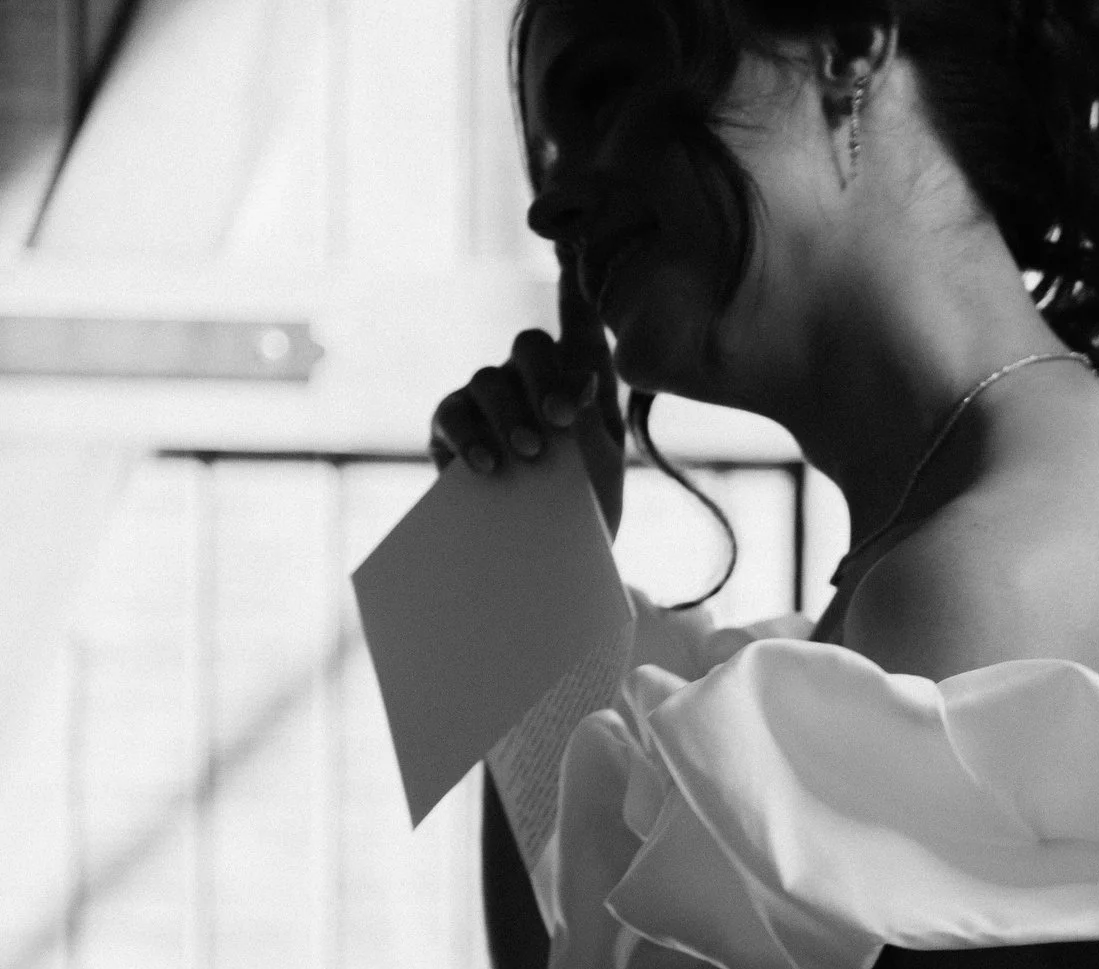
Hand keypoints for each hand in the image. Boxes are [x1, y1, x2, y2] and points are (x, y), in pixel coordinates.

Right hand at [427, 261, 625, 535]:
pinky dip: (471, 439)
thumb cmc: (588, 506)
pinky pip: (452, 419)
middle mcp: (528, 378)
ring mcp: (486, 400)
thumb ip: (595, 421)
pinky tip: (489, 465)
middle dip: (544, 379)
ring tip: (530, 456)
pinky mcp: (450, 431)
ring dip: (511, 415)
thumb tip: (581, 379)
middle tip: (561, 421)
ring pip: (488, 381)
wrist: (552, 559)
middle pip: (529, 346)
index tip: (572, 234)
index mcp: (578, 377)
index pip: (578, 318)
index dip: (576, 277)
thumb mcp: (604, 465)